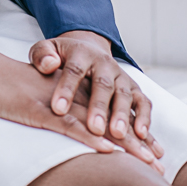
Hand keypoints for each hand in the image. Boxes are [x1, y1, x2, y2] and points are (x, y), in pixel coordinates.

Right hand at [0, 49, 163, 173]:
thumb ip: (51, 104)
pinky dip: (89, 137)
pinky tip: (107, 147)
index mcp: (65, 91)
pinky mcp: (37, 110)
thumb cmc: (1, 86)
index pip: (102, 111)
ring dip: (122, 142)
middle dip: (133, 139)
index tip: (147, 148)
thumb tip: (66, 121)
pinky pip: (68, 125)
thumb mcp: (31, 96)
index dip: (126, 129)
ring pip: (93, 123)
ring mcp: (52, 102)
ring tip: (145, 158)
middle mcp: (64, 95)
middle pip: (106, 118)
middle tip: (156, 158)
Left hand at [29, 31, 161, 159]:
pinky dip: (145, 118)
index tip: (57, 110)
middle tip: (94, 127)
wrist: (87, 51)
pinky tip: (142, 135)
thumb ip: (42, 55)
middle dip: (99, 107)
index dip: (66, 89)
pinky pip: (144, 102)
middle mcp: (104, 64)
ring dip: (123, 115)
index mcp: (81, 53)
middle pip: (103, 84)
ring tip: (117, 134)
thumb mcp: (46, 50)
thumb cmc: (61, 57)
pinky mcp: (134, 89)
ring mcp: (121, 76)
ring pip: (125, 94)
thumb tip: (48, 64)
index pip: (74, 70)